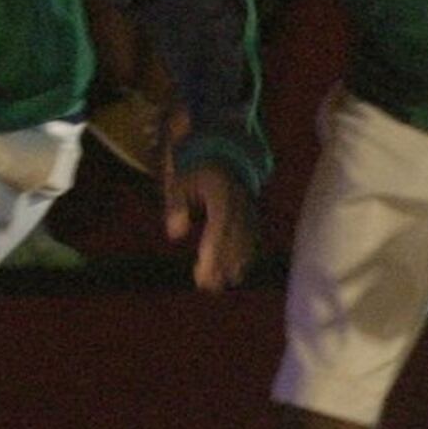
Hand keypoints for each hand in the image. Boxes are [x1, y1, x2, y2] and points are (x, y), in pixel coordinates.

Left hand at [161, 125, 258, 290]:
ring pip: (245, 238)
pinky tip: (240, 268)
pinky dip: (246, 252)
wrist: (224, 141)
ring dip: (235, 262)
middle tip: (208, 286)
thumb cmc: (195, 160)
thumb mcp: (178, 179)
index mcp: (221, 193)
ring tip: (224, 283)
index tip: (202, 272)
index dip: (212, 252)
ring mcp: (248, 205)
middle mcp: (239, 202)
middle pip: (233, 238)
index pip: (218, 227)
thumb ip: (177, 206)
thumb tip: (175, 235)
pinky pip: (252, 233)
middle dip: (221, 263)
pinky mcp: (251, 208)